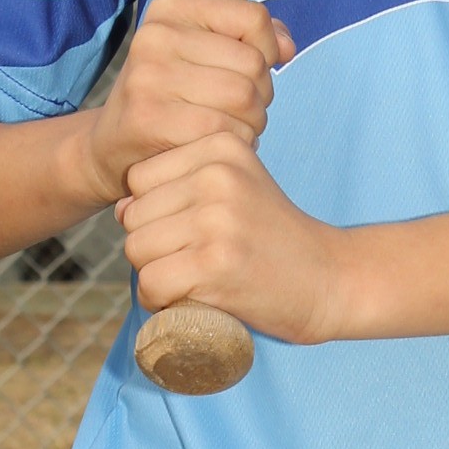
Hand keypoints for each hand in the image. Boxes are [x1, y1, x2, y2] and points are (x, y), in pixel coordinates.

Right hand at [72, 0, 291, 208]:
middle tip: (238, 112)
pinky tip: (214, 146)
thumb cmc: (171, 97)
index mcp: (169, 9)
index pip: (253, 17)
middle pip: (253, 63)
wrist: (112, 147)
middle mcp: (154, 36)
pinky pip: (224, 131)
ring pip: (245, 98)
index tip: (248, 73)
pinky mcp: (149, 119)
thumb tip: (287, 47)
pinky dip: (233, 144)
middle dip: (260, 96)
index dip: (267, 51)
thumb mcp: (205, 54)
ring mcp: (148, 76)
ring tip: (229, 129)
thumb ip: (254, 39)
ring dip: (251, 123)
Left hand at [117, 128, 355, 346]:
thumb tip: (118, 208)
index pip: (139, 177)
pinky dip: (161, 302)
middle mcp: (218, 175)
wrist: (330, 279)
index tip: (192, 230)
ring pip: (136, 249)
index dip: (154, 212)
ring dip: (155, 275)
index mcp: (221, 146)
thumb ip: (178, 186)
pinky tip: (191, 300)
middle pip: (133, 215)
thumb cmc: (273, 238)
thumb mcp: (234, 189)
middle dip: (151, 246)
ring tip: (195, 279)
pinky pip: (150, 283)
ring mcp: (217, 219)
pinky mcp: (215, 264)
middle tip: (194, 261)